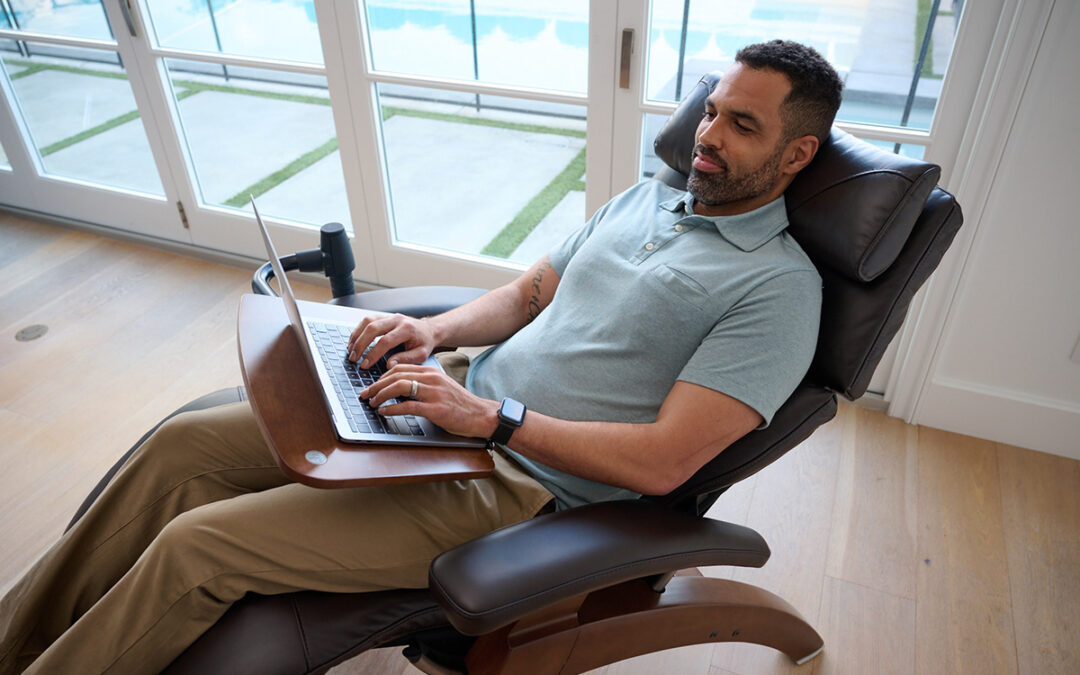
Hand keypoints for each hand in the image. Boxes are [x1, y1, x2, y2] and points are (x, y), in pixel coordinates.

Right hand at [347, 313, 436, 368]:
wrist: (429, 329)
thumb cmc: (424, 343)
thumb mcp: (421, 354)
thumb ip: (405, 359)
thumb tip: (388, 365)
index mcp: (407, 329)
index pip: (385, 341)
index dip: (373, 354)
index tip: (364, 365)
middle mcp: (397, 319)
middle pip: (373, 328)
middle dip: (360, 344)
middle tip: (353, 359)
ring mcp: (389, 316)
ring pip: (367, 321)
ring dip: (356, 336)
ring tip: (351, 351)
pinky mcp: (384, 316)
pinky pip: (367, 320)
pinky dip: (358, 331)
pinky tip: (353, 342)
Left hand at [360, 364, 498, 438]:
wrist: (481, 415)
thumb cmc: (460, 404)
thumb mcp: (440, 387)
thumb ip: (422, 385)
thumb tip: (398, 390)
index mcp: (431, 372)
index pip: (399, 368)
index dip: (381, 377)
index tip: (371, 386)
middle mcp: (431, 379)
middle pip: (396, 376)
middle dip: (376, 385)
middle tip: (365, 394)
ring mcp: (434, 393)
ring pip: (400, 387)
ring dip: (381, 395)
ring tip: (372, 402)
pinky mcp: (436, 409)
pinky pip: (408, 406)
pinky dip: (392, 408)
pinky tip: (384, 412)